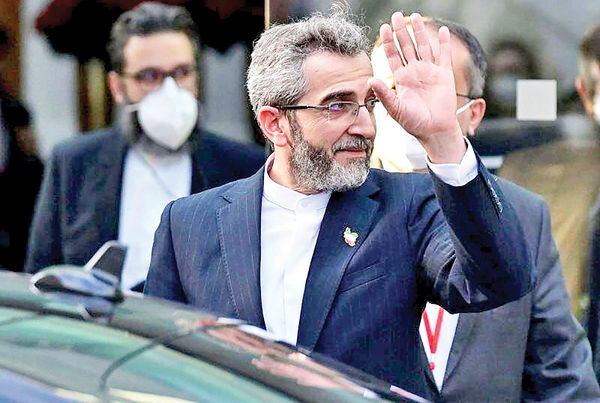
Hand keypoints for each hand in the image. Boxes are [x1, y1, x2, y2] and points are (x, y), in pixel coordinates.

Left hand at [369, 12, 465, 163]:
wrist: (434, 130)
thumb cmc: (413, 123)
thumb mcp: (395, 109)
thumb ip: (384, 94)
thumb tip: (370, 80)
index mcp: (401, 79)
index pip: (393, 55)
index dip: (388, 42)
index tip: (384, 28)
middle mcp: (414, 72)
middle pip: (407, 46)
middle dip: (401, 31)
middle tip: (396, 15)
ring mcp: (430, 72)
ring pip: (424, 47)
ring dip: (419, 32)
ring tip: (415, 16)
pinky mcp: (444, 75)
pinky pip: (444, 56)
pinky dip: (444, 43)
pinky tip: (443, 30)